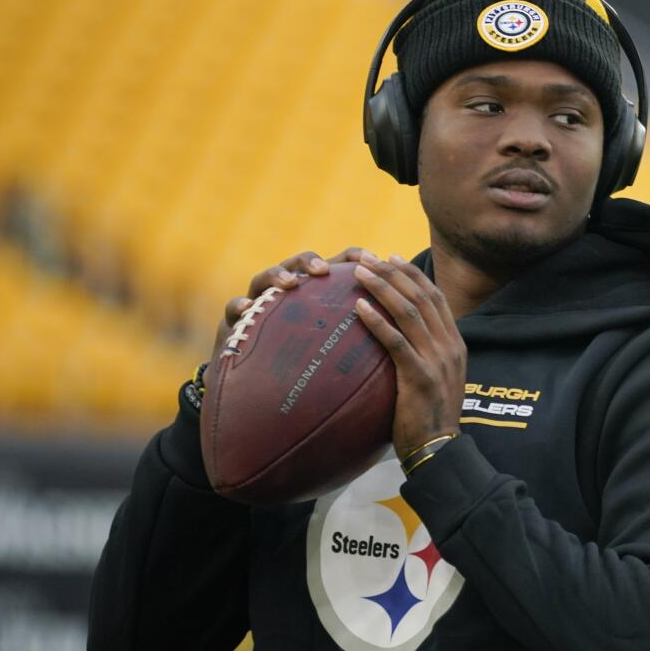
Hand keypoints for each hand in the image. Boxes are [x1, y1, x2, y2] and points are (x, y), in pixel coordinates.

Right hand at [207, 247, 369, 380]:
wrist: (260, 393)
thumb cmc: (309, 370)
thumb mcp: (340, 353)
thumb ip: (369, 339)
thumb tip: (415, 337)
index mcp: (317, 297)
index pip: (336, 267)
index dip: (353, 258)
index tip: (371, 259)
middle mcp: (288, 294)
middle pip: (298, 264)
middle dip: (310, 261)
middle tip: (323, 270)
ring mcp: (260, 304)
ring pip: (264, 277)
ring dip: (276, 275)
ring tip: (289, 283)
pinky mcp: (236, 321)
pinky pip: (234, 308)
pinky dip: (240, 303)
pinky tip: (249, 307)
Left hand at [353, 252, 466, 461]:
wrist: (440, 450)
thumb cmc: (430, 418)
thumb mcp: (434, 379)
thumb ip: (423, 355)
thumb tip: (396, 338)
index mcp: (455, 344)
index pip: (435, 297)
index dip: (412, 274)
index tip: (389, 258)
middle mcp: (450, 346)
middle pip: (422, 296)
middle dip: (393, 272)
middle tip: (367, 258)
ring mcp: (438, 360)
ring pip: (410, 312)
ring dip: (383, 288)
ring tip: (359, 273)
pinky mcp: (420, 377)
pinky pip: (396, 341)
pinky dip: (377, 321)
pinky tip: (358, 308)